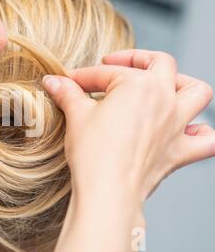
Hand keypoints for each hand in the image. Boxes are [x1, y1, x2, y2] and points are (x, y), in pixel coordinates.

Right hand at [43, 49, 213, 251]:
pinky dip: (201, 132)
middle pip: (160, 64)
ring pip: (197, 92)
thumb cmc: (94, 154)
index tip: (68, 83)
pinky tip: (187, 130)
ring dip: (182, 84)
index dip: (83, 76)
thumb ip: (68, 93)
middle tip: (114, 66)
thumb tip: (52, 81)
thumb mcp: (76, 116)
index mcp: (138, 85)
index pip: (106, 73)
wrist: (108, 191)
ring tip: (163, 85)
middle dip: (136, 59)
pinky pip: (207, 139)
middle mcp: (164, 99)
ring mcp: (176, 125)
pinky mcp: (179, 151)